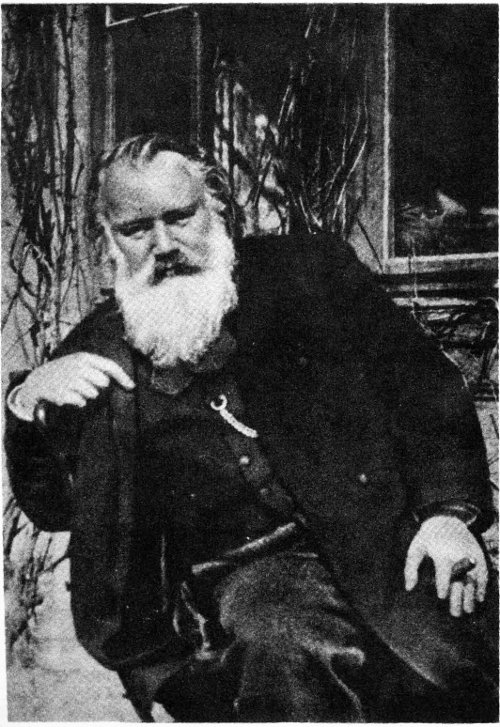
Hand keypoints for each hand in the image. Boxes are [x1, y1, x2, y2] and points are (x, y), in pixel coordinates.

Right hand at [18, 353, 134, 412]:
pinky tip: (69, 396)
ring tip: (75, 389)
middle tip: (85, 383)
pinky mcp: (63, 393)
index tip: (132, 386)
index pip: (110, 366)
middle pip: (104, 383)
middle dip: (97, 386)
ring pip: (93, 394)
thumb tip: (127, 382)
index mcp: (84, 357)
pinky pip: (82, 402)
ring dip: (87, 395)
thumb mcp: (80, 362)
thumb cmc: (66, 371)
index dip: (123, 376)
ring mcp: (70, 379)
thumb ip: (100, 368)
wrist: (39, 379)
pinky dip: (78, 402)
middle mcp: (79, 367)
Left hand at [404, 515, 487, 616]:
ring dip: (472, 597)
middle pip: (460, 581)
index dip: (443, 586)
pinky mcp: (479, 555)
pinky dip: (483, 586)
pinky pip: (483, 573)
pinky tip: (480, 598)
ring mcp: (471, 556)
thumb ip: (411, 567)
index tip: (441, 596)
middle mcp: (459, 556)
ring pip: (473, 580)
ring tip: (468, 611)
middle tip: (456, 614)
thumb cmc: (428, 537)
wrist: (447, 518)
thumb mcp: (416, 547)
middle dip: (459, 599)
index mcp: (442, 553)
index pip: (444, 573)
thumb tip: (409, 588)